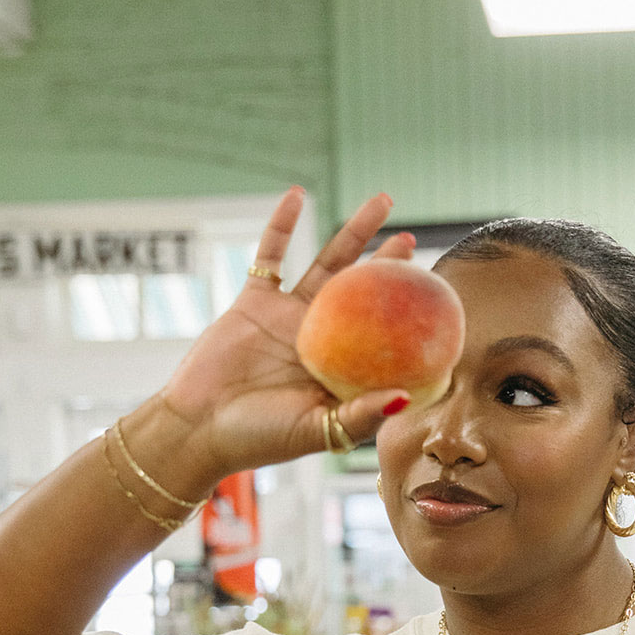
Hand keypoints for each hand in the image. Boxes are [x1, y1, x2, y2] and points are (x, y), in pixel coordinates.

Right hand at [159, 187, 415, 477]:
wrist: (200, 428)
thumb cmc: (260, 439)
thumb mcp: (319, 431)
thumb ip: (362, 414)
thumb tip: (407, 397)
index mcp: (341, 370)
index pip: (383, 336)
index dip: (408, 316)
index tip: (434, 295)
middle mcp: (320, 340)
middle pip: (362, 293)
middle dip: (388, 266)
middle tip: (411, 241)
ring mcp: (287, 318)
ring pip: (327, 264)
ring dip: (354, 232)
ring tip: (382, 203)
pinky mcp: (254, 303)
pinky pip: (270, 256)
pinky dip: (282, 225)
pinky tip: (298, 195)